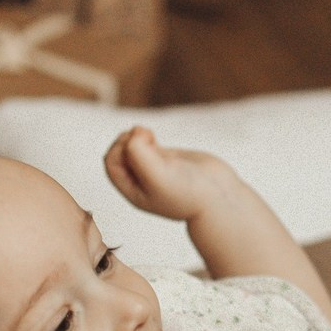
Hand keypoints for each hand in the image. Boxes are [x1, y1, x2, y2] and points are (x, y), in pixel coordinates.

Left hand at [105, 126, 238, 222]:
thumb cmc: (188, 192)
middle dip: (128, 139)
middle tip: (147, 136)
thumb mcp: (157, 176)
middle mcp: (141, 181)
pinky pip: (146, 144)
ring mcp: (154, 169)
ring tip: (150, 136)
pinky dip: (145, 136)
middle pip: (120, 153)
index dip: (119, 147)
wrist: (218, 197)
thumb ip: (138, 154)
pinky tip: (153, 136)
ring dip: (136, 136)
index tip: (140, 144)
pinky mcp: (168, 159)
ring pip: (132, 146)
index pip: (112, 164)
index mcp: (133, 191)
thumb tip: (134, 133)